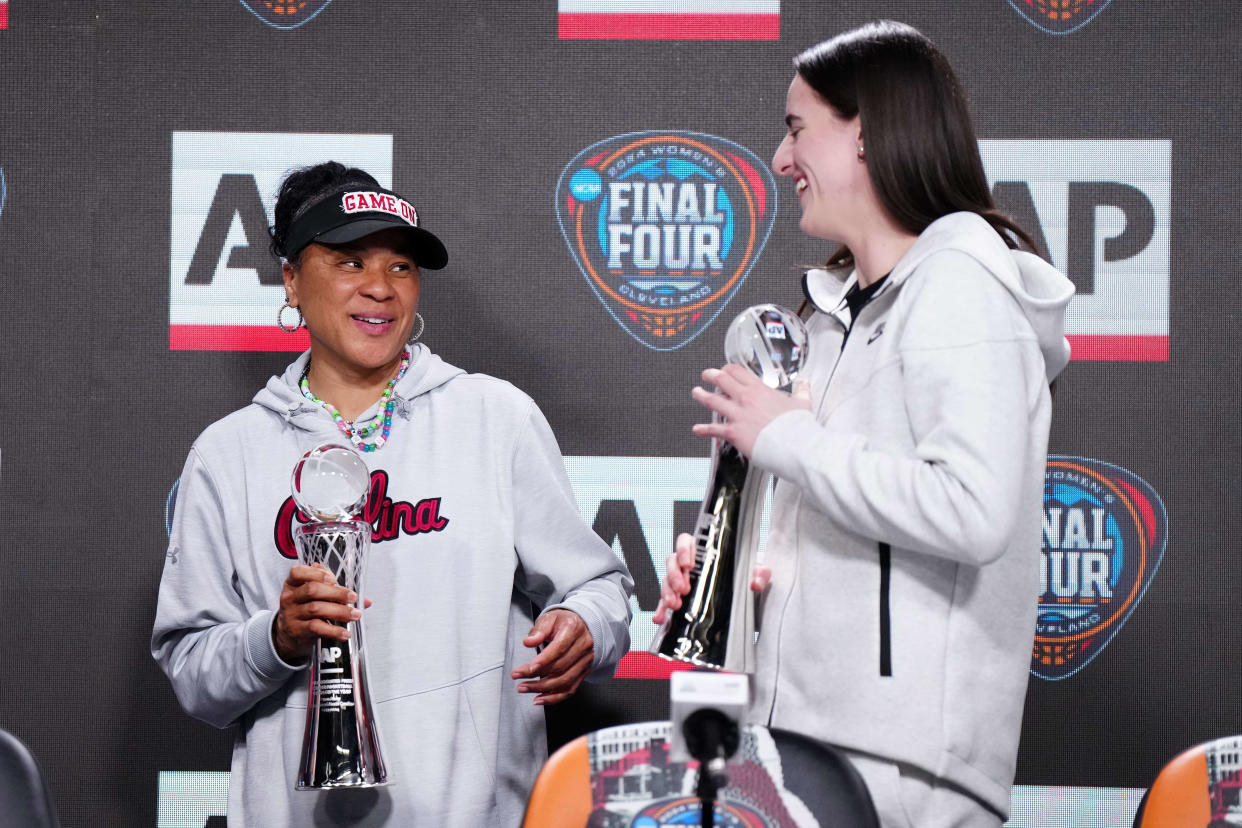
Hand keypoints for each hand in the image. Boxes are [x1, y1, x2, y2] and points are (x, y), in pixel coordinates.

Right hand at [273, 563, 361, 663]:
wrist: (289, 634)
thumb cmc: (306, 608)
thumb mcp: (316, 596)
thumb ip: (337, 591)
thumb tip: (365, 599)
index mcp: (293, 583)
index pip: (297, 572)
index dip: (316, 573)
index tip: (333, 578)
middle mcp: (290, 597)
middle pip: (312, 590)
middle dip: (336, 593)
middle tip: (353, 597)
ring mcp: (291, 614)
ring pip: (316, 609)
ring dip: (339, 612)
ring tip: (355, 615)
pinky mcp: (296, 630)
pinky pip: (316, 628)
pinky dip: (334, 630)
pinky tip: (345, 632)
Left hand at [511, 609, 593, 704]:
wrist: (583, 625)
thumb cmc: (565, 622)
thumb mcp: (550, 618)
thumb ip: (539, 630)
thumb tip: (529, 642)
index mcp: (574, 630)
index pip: (559, 648)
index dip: (544, 660)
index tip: (529, 668)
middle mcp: (583, 646)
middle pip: (560, 667)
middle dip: (537, 675)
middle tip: (518, 676)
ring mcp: (585, 661)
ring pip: (564, 681)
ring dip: (542, 689)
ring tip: (524, 688)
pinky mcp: (584, 672)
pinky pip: (570, 689)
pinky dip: (554, 697)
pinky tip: (540, 698)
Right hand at [652, 533, 771, 624]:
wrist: (748, 595)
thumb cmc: (747, 575)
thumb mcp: (756, 571)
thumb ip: (759, 574)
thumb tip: (755, 582)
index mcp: (705, 552)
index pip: (686, 541)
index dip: (683, 550)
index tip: (689, 564)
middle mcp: (691, 565)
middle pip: (672, 562)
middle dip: (674, 575)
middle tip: (684, 589)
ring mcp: (683, 582)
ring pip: (667, 581)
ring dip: (667, 592)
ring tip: (675, 605)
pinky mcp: (681, 599)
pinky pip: (665, 602)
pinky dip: (661, 610)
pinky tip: (660, 618)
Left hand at [691, 365, 810, 457]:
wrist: (795, 445)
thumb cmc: (798, 426)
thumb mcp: (802, 403)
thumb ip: (802, 392)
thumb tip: (805, 384)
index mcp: (760, 389)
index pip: (737, 371)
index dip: (728, 369)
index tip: (725, 370)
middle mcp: (745, 398)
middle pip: (721, 380)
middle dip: (711, 375)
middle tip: (706, 375)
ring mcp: (737, 415)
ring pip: (712, 400)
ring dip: (701, 395)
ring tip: (696, 392)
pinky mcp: (733, 432)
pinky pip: (714, 429)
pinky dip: (704, 429)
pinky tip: (697, 428)